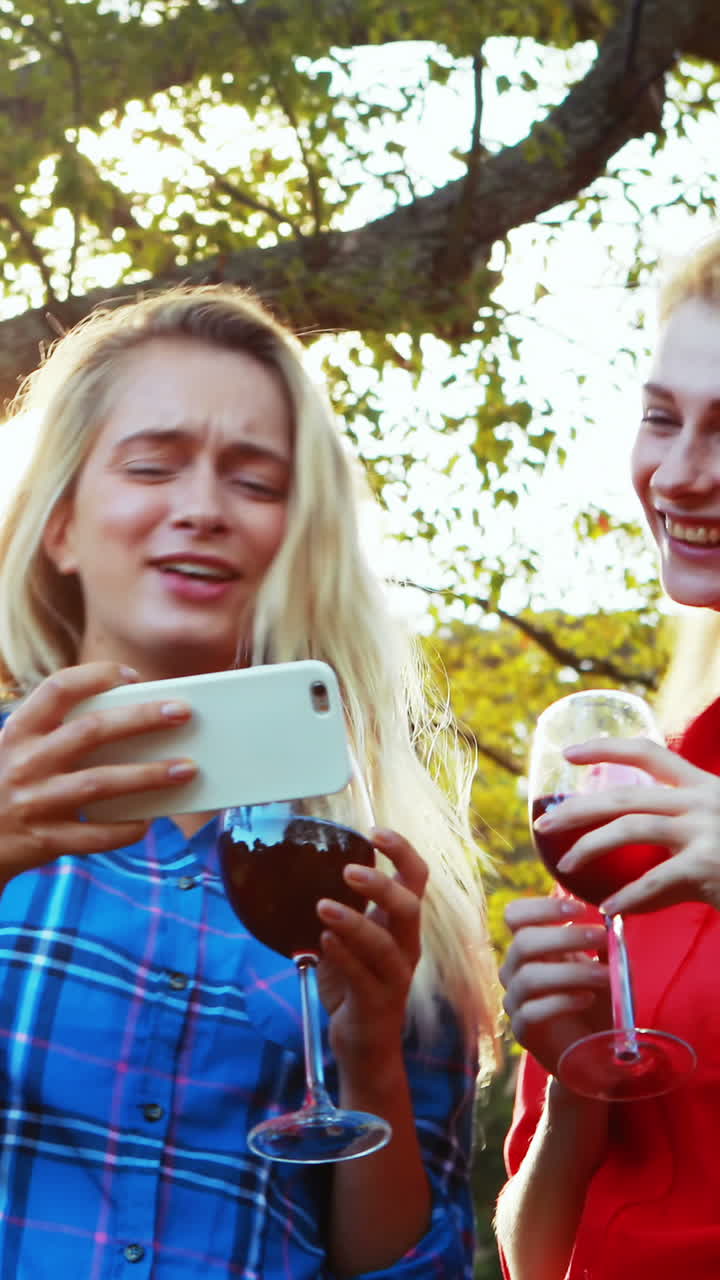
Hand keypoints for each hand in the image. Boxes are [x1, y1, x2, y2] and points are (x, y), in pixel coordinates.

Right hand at [0, 661, 196, 882]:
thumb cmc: (12, 783)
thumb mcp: (22, 749)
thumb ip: (63, 732)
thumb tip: (137, 717)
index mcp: (20, 731)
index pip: (59, 688)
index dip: (98, 677)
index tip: (133, 676)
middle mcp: (26, 762)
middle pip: (92, 731)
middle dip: (142, 718)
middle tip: (182, 712)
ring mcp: (36, 802)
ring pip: (100, 783)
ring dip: (148, 775)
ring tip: (186, 769)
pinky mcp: (45, 839)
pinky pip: (95, 834)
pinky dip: (125, 828)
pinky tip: (149, 820)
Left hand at [316, 828, 426, 1078]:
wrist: (365, 1044)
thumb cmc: (356, 983)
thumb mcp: (353, 938)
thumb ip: (345, 907)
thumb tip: (309, 867)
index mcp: (402, 925)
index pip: (416, 879)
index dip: (402, 852)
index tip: (375, 831)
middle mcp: (406, 947)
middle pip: (410, 908)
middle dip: (382, 885)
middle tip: (348, 869)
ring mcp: (394, 978)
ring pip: (386, 946)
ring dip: (355, 923)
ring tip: (323, 906)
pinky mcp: (376, 1005)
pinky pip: (363, 978)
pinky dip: (345, 956)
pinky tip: (323, 941)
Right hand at [500, 896, 608, 1078]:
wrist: (592, 1052)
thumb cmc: (597, 1003)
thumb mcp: (607, 969)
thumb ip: (607, 947)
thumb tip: (613, 923)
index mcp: (531, 947)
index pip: (515, 915)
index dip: (542, 906)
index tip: (581, 908)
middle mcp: (515, 970)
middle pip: (523, 942)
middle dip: (565, 936)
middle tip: (601, 936)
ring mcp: (515, 1000)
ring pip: (528, 977)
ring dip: (572, 972)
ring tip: (604, 976)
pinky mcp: (522, 1030)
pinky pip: (532, 1011)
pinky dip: (563, 1001)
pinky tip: (588, 999)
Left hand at [538, 736, 719, 914]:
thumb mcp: (714, 836)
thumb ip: (676, 844)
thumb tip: (622, 883)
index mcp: (703, 786)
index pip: (647, 751)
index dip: (605, 748)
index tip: (568, 754)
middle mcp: (703, 800)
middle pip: (624, 793)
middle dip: (577, 809)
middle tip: (543, 825)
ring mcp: (708, 831)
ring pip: (631, 827)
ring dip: (591, 847)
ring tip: (566, 867)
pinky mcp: (710, 867)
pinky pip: (655, 881)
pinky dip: (628, 898)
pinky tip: (609, 911)